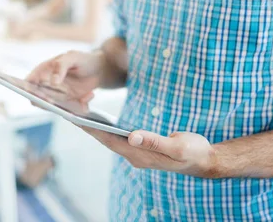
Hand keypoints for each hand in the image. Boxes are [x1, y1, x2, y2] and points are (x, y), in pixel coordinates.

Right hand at [26, 51, 103, 102]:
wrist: (100, 69)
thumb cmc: (83, 59)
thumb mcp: (72, 57)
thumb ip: (61, 66)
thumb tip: (52, 82)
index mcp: (44, 71)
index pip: (29, 83)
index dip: (29, 90)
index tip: (39, 95)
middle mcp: (47, 85)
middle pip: (37, 99)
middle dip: (45, 103)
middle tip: (55, 102)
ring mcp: (57, 95)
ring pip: (53, 107)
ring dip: (64, 106)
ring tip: (79, 99)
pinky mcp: (68, 103)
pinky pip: (68, 110)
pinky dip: (79, 106)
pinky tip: (89, 95)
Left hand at [81, 127, 216, 177]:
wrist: (204, 160)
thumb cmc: (192, 151)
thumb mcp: (177, 145)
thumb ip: (155, 141)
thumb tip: (133, 135)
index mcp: (141, 155)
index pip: (111, 141)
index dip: (93, 130)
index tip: (76, 119)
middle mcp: (135, 156)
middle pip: (106, 141)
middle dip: (88, 127)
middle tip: (68, 113)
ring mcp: (138, 153)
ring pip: (111, 140)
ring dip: (95, 129)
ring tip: (78, 114)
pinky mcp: (142, 148)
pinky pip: (119, 139)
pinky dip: (107, 130)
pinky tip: (100, 121)